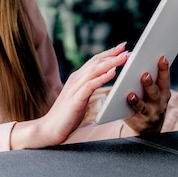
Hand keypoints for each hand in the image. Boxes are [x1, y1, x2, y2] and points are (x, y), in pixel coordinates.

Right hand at [11, 42, 127, 148]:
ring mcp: (75, 87)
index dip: (109, 53)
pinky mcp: (75, 98)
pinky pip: (91, 85)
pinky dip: (102, 77)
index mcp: (78, 78)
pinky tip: (113, 72)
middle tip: (127, 49)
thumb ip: (90, 87)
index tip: (122, 48)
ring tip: (124, 57)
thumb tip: (105, 80)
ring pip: (95, 70)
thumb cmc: (67, 115)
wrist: (50, 128)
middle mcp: (76, 79)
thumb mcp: (81, 97)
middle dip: (113, 54)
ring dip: (111, 62)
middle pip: (96, 61)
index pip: (95, 61)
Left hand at [122, 55, 170, 134]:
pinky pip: (132, 115)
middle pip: (155, 93)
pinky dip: (127, 109)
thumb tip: (135, 59)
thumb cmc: (149, 101)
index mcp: (163, 92)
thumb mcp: (155, 91)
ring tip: (130, 95)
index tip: (162, 58)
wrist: (148, 128)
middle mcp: (159, 104)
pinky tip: (123, 103)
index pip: (164, 79)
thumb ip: (151, 78)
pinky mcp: (138, 121)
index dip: (164, 68)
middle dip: (150, 84)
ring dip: (137, 100)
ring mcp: (150, 114)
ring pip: (143, 107)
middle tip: (145, 75)